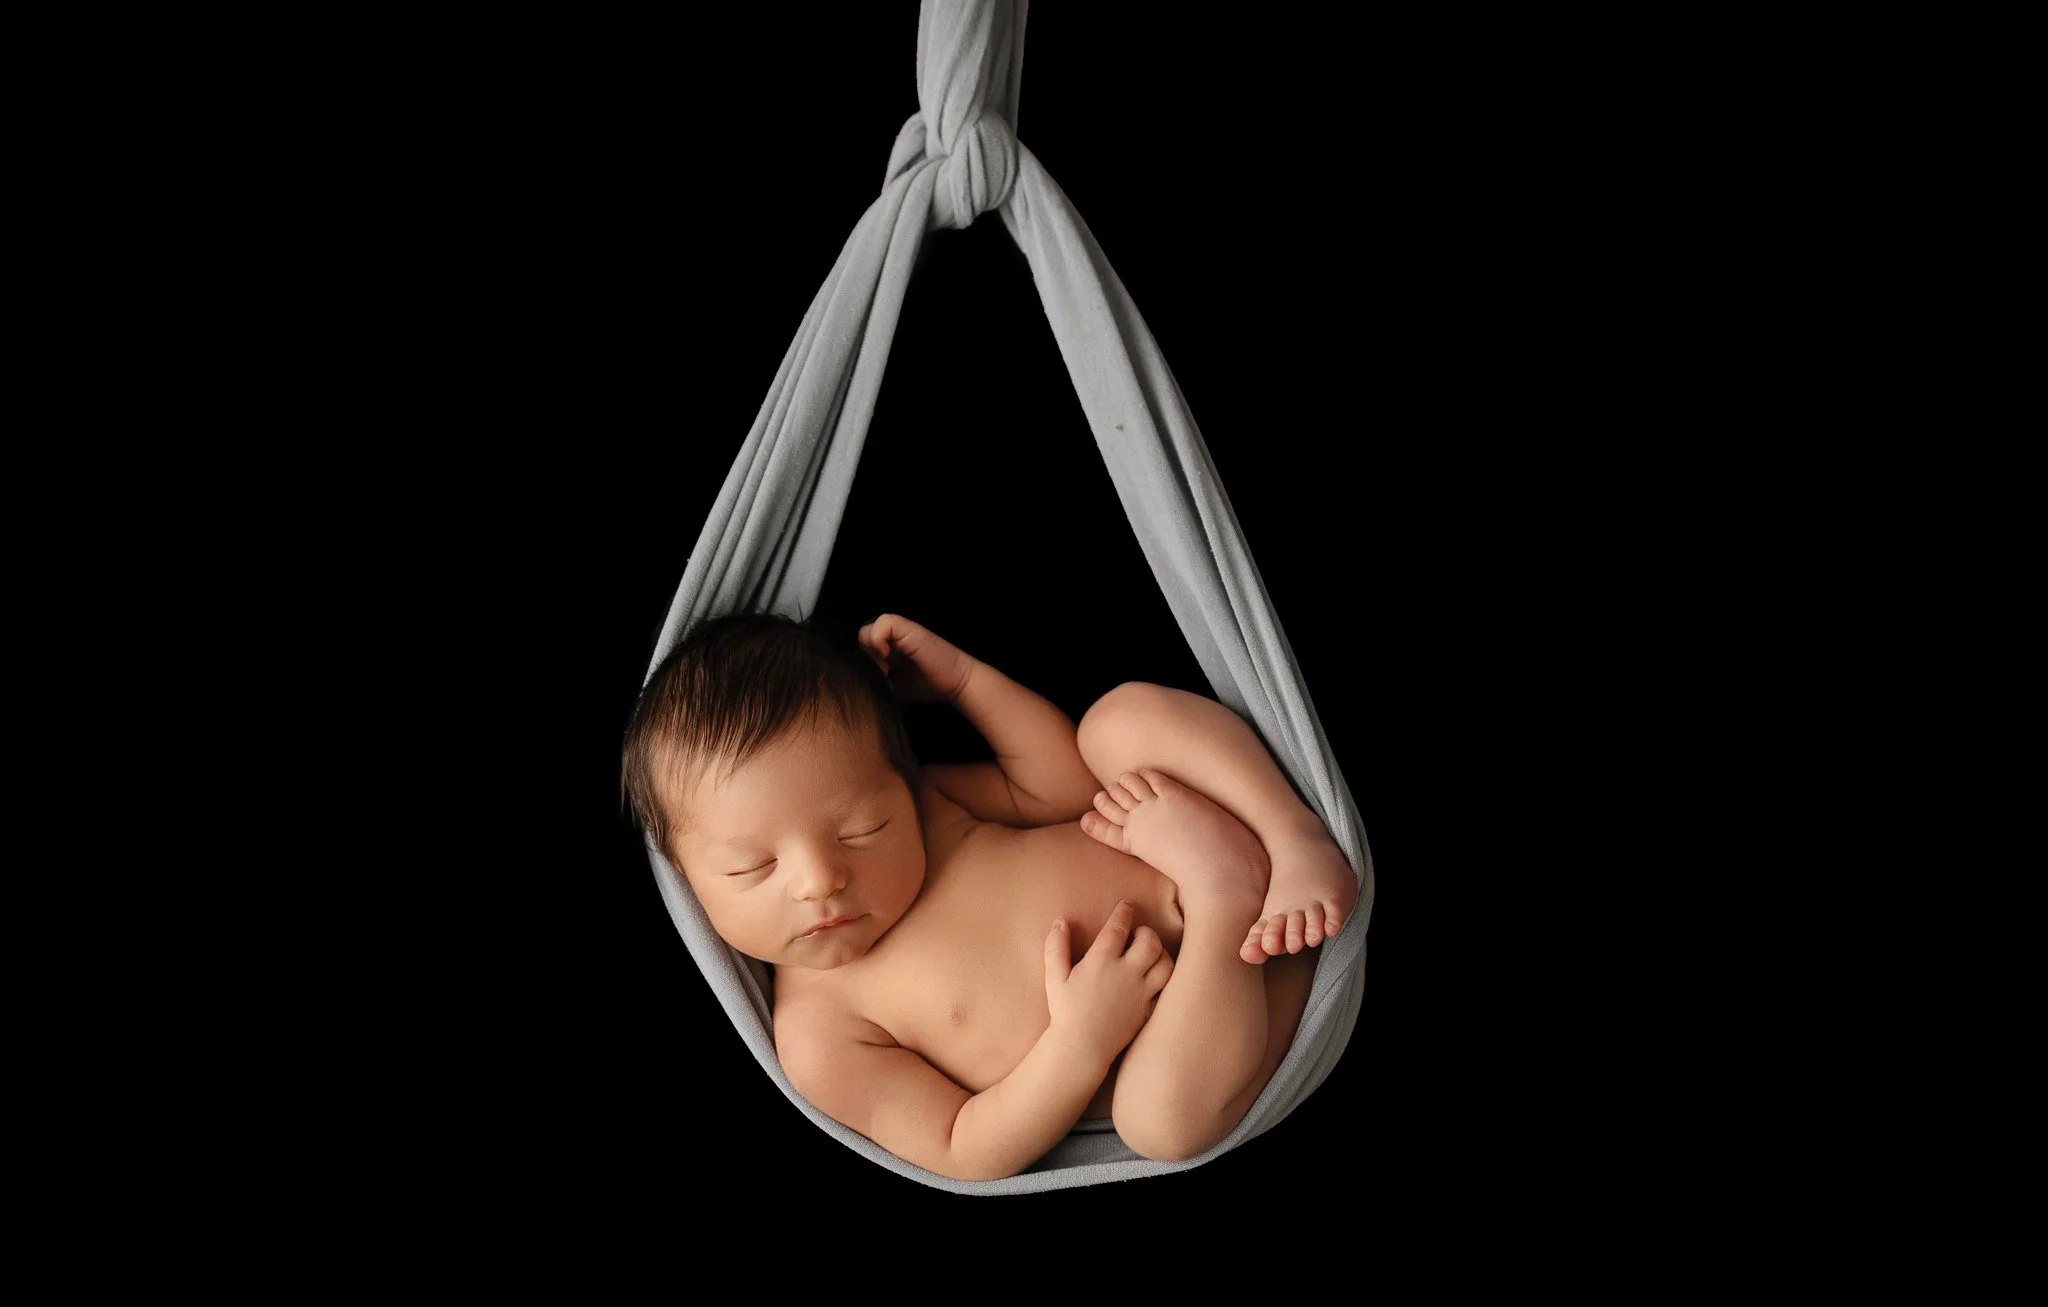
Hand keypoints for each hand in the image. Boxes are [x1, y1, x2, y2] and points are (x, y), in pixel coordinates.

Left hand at [857, 613, 978, 704]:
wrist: (955, 683)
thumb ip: (875, 683)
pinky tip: (888, 658)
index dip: (860, 663)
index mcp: (886, 647)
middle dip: (862, 659)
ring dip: (869, 651)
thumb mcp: (893, 688)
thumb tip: (854, 689)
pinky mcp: (907, 627)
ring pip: (865, 630)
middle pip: (858, 639)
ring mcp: (899, 630)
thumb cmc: (927, 686)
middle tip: (878, 676)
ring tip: (883, 669)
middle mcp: (890, 636)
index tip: (872, 681)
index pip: (858, 648)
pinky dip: (879, 641)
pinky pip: (882, 624)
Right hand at [1042, 901, 1172, 1066]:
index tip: (1127, 906)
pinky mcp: (1148, 1010)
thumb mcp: (1054, 977)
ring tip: (1150, 954)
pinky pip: (1166, 989)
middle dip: (1147, 932)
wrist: (1082, 1048)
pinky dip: (1164, 979)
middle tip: (1138, 935)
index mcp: (1101, 961)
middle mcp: (1126, 973)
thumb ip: (1056, 947)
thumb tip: (1060, 921)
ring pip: (1166, 963)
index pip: (1119, 927)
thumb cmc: (1065, 1012)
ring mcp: (1141, 993)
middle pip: (1150, 941)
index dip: (1125, 912)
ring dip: (1161, 954)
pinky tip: (1154, 978)